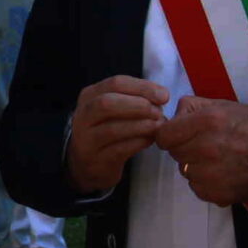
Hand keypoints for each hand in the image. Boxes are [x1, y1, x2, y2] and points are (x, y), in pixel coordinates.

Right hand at [68, 75, 170, 193]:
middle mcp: (83, 115)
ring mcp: (86, 139)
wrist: (90, 163)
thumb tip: (162, 95)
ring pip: (113, 129)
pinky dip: (138, 143)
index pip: (116, 83)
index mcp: (89, 96)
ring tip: (158, 126)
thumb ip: (135, 97)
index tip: (164, 95)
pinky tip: (150, 140)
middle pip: (107, 103)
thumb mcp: (116, 108)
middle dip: (138, 105)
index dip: (143, 87)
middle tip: (159, 112)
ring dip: (141, 126)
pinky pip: (119, 150)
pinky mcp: (96, 160)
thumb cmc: (109, 128)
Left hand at [153, 96, 247, 207]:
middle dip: (184, 147)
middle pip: (174, 153)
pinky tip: (222, 172)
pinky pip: (196, 186)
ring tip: (217, 158)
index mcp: (207, 122)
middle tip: (205, 144)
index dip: (170, 133)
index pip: (164, 136)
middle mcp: (206, 149)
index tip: (179, 134)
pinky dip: (205, 181)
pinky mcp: (216, 194)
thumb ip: (194, 107)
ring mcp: (210, 174)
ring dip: (194, 165)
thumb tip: (173, 116)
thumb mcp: (225, 105)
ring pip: (185, 170)